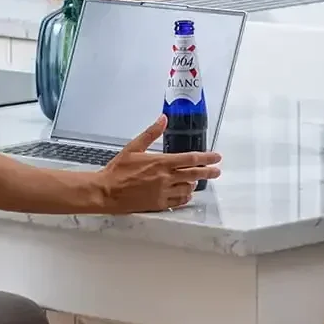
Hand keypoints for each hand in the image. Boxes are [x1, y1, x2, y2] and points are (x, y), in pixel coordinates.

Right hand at [95, 117, 221, 213]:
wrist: (106, 191)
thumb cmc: (118, 169)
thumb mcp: (133, 147)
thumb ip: (150, 133)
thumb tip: (163, 119)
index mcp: (161, 162)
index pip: (190, 159)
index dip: (206, 158)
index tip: (217, 158)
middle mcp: (166, 178)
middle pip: (194, 174)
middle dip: (208, 172)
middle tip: (217, 172)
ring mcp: (163, 192)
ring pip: (187, 188)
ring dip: (193, 184)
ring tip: (196, 181)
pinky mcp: (158, 204)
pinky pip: (178, 201)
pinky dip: (184, 197)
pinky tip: (186, 194)